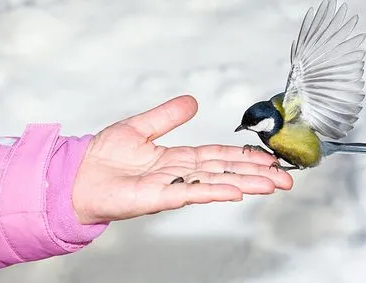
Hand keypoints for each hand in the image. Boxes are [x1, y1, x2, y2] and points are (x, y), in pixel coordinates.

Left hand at [72, 95, 292, 223]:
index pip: (219, 156)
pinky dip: (215, 191)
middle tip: (286, 177)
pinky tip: (237, 191)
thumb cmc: (104, 156)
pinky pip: (191, 192)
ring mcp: (172, 186)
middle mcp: (180, 173)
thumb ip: (167, 116)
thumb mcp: (140, 127)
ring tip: (274, 184)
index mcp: (178, 158)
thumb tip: (193, 102)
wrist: (79, 176)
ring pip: (216, 182)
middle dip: (256, 173)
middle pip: (225, 170)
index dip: (244, 156)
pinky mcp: (158, 196)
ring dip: (246, 183)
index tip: (268, 158)